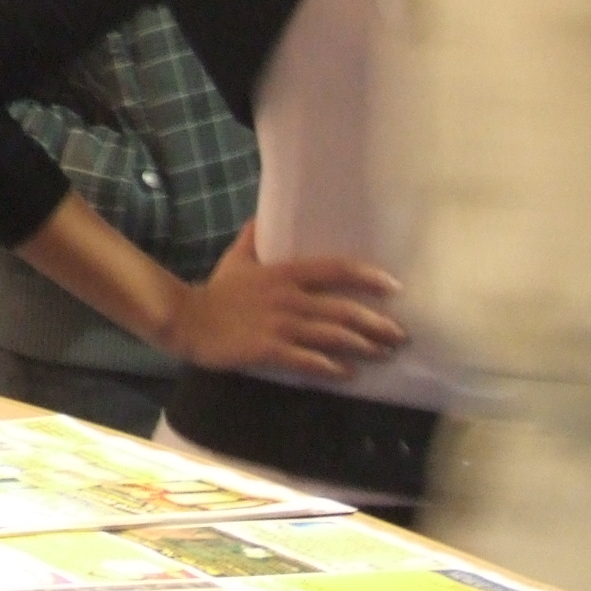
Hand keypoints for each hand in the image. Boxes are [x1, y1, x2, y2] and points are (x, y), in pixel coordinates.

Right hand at [156, 225, 406, 381]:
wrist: (189, 320)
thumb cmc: (217, 290)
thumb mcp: (237, 257)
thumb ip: (253, 237)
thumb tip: (263, 216)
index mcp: (283, 273)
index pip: (334, 269)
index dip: (366, 276)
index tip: (393, 285)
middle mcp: (288, 298)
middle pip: (342, 309)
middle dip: (375, 323)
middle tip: (400, 334)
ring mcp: (279, 325)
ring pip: (331, 336)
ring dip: (362, 347)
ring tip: (384, 355)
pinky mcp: (269, 350)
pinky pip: (307, 361)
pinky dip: (331, 368)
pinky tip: (347, 374)